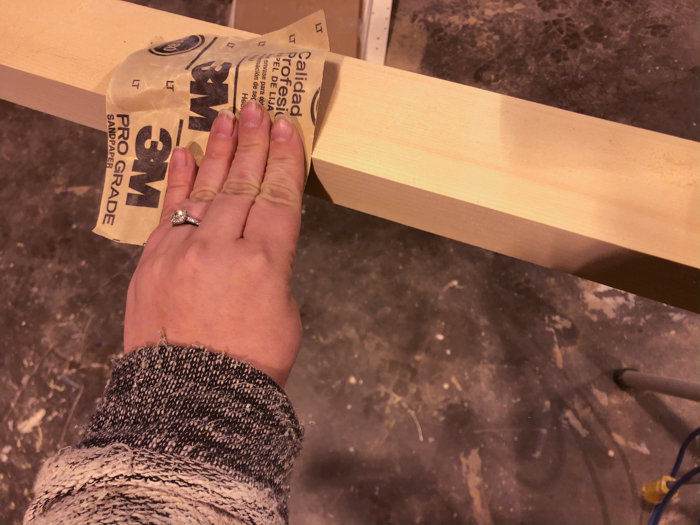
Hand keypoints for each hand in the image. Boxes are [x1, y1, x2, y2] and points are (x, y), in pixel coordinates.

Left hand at [124, 100, 304, 385]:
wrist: (190, 398)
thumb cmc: (251, 365)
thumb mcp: (285, 316)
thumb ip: (273, 272)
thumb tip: (257, 250)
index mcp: (264, 263)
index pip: (278, 199)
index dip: (285, 162)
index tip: (287, 129)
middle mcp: (222, 247)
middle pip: (242, 185)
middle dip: (253, 144)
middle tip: (258, 109)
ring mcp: (183, 249)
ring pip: (206, 190)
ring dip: (219, 152)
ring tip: (227, 119)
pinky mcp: (152, 259)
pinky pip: (168, 211)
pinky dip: (178, 180)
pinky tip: (185, 152)